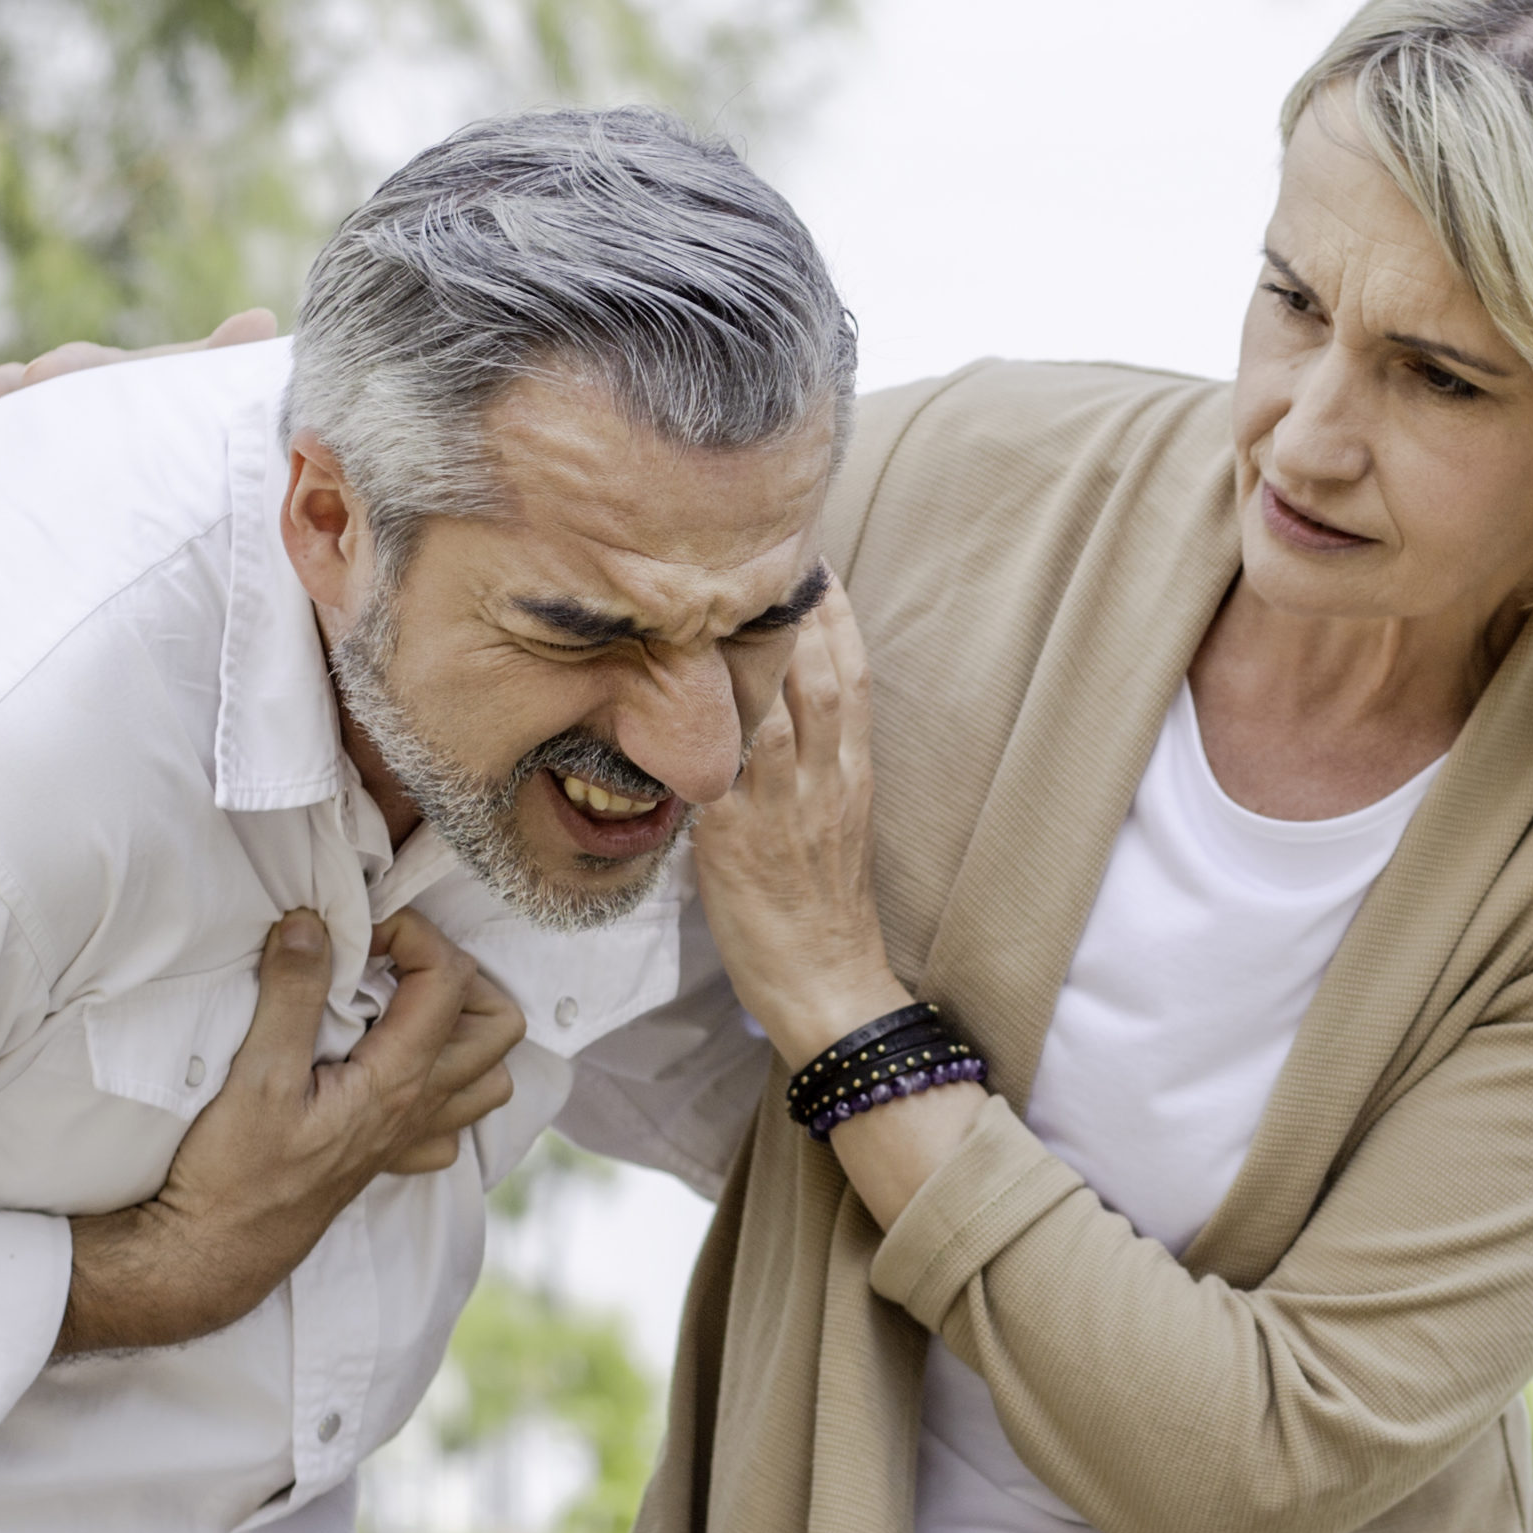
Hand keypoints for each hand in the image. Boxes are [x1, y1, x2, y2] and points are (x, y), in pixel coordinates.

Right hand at [0, 307, 280, 466]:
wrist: (191, 444)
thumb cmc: (202, 421)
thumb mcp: (211, 397)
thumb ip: (223, 366)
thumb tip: (263, 320)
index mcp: (110, 377)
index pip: (79, 370)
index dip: (55, 377)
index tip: (30, 382)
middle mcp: (66, 395)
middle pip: (19, 394)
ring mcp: (38, 427)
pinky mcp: (19, 461)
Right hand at [63, 909, 525, 1352]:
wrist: (218, 1249)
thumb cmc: (235, 1172)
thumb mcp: (257, 1073)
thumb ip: (292, 993)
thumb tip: (313, 924)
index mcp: (398, 1080)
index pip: (449, 981)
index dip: (414, 934)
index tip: (362, 930)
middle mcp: (421, 1108)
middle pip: (499, 1026)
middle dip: (460, 973)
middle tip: (396, 958)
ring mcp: (411, 1137)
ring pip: (487, 1075)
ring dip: (462, 1029)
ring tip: (402, 1004)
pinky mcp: (389, 1158)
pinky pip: (452, 1120)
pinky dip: (442, 1086)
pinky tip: (393, 1068)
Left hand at [694, 574, 906, 1070]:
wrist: (829, 987)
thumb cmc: (822, 914)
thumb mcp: (831, 826)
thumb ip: (803, 769)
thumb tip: (759, 716)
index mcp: (854, 776)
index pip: (855, 677)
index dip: (836, 614)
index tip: (814, 561)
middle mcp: (825, 781)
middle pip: (819, 674)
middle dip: (795, 607)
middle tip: (763, 545)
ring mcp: (783, 807)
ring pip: (775, 707)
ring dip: (746, 646)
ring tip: (715, 590)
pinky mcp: (737, 839)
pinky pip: (722, 766)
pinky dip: (706, 718)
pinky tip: (677, 678)